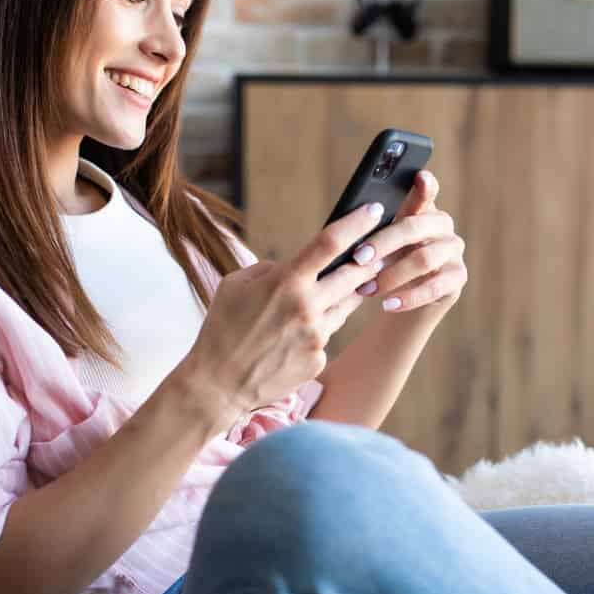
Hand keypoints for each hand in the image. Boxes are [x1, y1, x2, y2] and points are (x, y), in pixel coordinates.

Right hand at [179, 202, 386, 415]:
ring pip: (345, 306)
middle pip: (355, 274)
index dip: (356, 223)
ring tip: (319, 298)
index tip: (373, 209)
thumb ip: (270, 269)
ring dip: (342, 296)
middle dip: (369, 261)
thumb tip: (292, 266)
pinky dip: (318, 331)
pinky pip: (327, 336)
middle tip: (376, 252)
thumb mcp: (235, 285)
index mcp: (285, 282)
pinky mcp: (318, 359)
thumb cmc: (222, 329)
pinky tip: (293, 339)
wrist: (217, 384)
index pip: (330, 242)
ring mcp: (316, 336)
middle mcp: (307, 307)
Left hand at [348, 170, 466, 314]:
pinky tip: (387, 304)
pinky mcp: (458, 277)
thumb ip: (371, 231)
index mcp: (422, 210)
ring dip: (391, 275)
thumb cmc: (386, 264)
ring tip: (367, 289)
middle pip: (416, 227)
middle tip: (358, 258)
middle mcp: (443, 226)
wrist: (404, 301)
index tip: (419, 176)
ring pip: (424, 259)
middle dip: (384, 242)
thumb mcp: (377, 245)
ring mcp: (454, 251)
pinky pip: (434, 287)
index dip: (425, 185)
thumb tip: (349, 227)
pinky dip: (407, 297)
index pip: (426, 191)